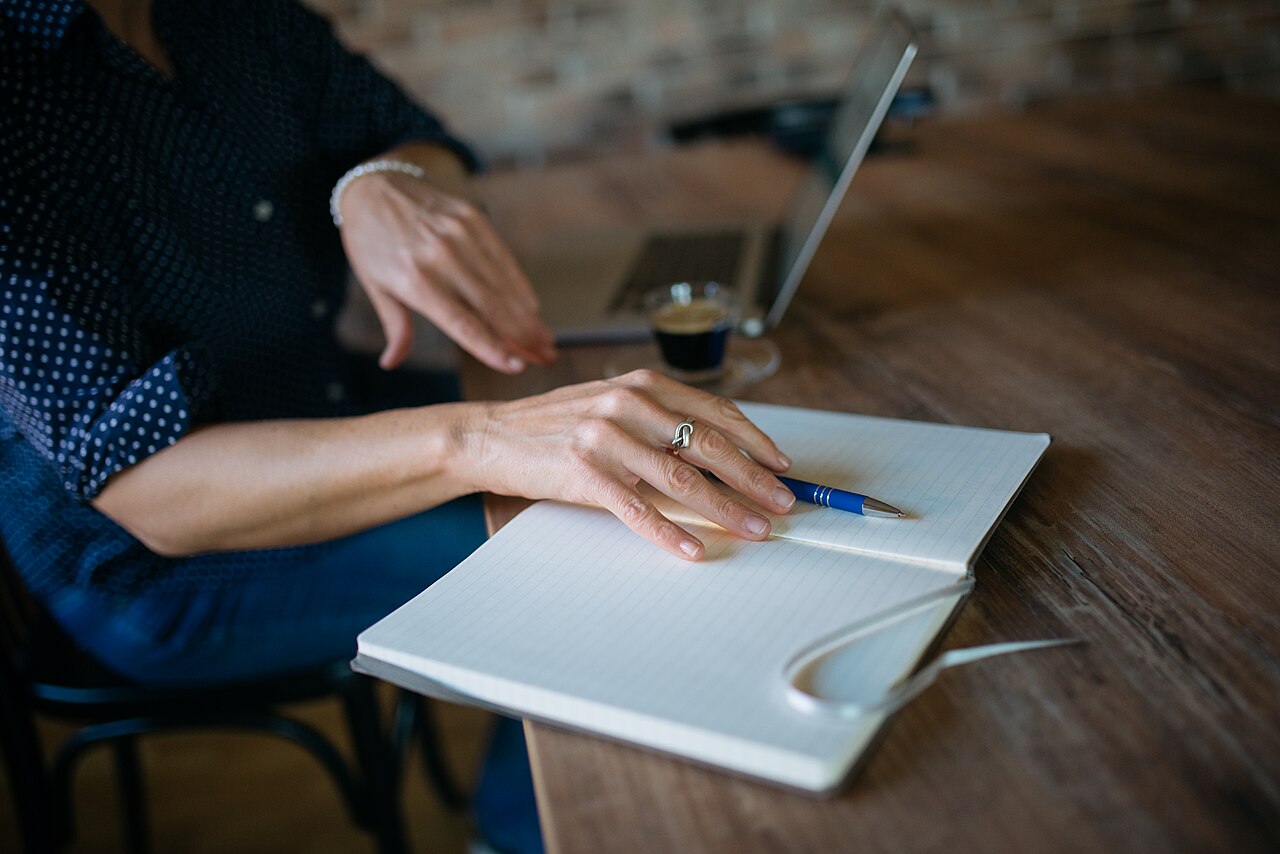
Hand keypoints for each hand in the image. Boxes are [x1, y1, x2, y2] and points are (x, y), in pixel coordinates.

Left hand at [337, 160, 557, 373]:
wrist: (373, 185)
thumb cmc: (370, 242)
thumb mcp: (374, 286)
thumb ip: (395, 326)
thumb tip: (391, 363)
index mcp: (414, 280)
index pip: (462, 323)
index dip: (492, 348)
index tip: (517, 367)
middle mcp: (441, 258)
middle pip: (492, 307)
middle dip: (523, 337)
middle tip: (547, 358)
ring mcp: (460, 235)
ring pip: (503, 285)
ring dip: (528, 316)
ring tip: (546, 340)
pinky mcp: (473, 219)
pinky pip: (503, 258)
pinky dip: (519, 285)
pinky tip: (532, 307)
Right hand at [461, 370, 796, 559]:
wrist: (491, 436)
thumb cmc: (557, 426)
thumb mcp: (612, 406)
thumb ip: (659, 419)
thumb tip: (719, 454)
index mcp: (643, 384)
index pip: (715, 411)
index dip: (755, 440)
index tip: (782, 466)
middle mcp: (628, 403)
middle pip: (709, 444)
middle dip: (754, 477)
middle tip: (784, 502)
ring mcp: (606, 436)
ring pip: (682, 478)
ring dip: (725, 508)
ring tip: (754, 528)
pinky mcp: (583, 471)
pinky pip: (637, 508)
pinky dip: (669, 531)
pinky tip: (692, 548)